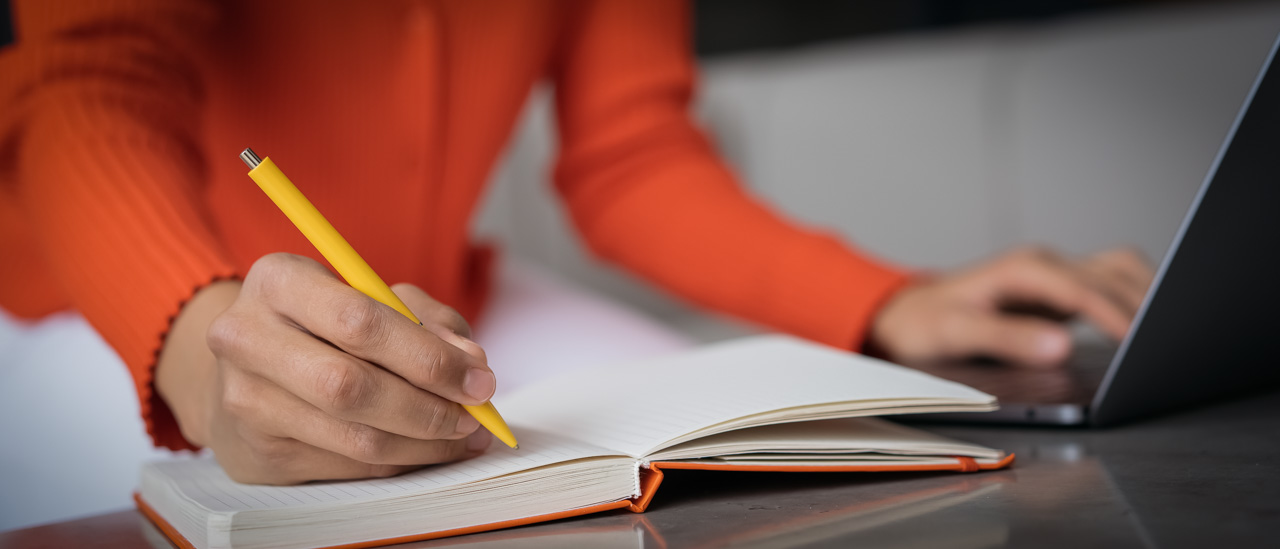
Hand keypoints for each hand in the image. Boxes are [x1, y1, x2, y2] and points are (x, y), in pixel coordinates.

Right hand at [155, 253, 493, 484]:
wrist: (248, 366)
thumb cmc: (325, 324)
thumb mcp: (372, 296)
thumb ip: (426, 319)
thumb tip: (471, 362)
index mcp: (278, 282)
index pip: (359, 323)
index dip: (428, 357)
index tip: (479, 377)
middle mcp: (247, 339)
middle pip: (350, 387)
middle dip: (428, 407)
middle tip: (475, 413)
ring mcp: (246, 401)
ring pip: (354, 437)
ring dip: (424, 443)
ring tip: (464, 435)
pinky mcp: (259, 453)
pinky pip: (349, 466)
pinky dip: (401, 461)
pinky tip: (428, 449)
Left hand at [868, 246, 1153, 367]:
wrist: (904, 314)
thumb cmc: (924, 323)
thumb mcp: (956, 333)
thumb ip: (1007, 339)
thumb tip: (1061, 347)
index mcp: (1021, 270)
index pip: (1082, 289)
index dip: (1114, 316)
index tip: (1142, 343)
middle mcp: (1042, 264)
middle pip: (1111, 273)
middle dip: (1144, 303)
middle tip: (1171, 341)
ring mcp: (1053, 275)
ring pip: (1118, 270)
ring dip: (1145, 294)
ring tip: (1171, 330)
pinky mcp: (1059, 290)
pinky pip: (1109, 284)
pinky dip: (1134, 299)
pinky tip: (1149, 326)